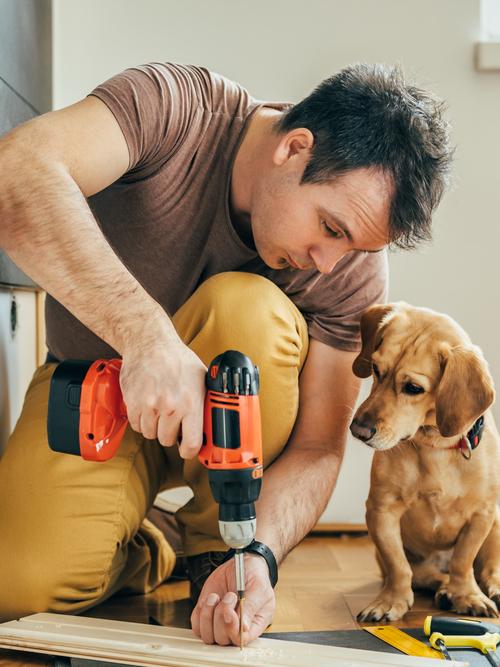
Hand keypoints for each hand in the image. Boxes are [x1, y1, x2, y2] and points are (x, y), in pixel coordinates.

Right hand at [119, 336, 206, 457]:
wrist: (150, 343)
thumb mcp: (202, 378)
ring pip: (150, 434)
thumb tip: (213, 422)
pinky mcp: (133, 403)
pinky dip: (141, 420)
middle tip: (172, 420)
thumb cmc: (177, 359)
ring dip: (155, 427)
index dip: (190, 451)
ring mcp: (149, 406)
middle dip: (171, 433)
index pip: (191, 443)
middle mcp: (170, 406)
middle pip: (167, 440)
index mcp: (191, 403)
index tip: (188, 449)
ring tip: (160, 410)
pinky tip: (148, 407)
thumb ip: (206, 402)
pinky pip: (136, 426)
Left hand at [191, 554, 275, 645]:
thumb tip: (244, 628)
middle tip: (230, 596)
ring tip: (217, 597)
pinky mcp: (207, 616)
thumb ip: (251, 607)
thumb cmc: (254, 577)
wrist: (241, 565)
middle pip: (222, 639)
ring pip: (207, 635)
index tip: (230, 613)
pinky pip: (197, 625)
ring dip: (209, 614)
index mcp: (253, 626)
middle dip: (221, 616)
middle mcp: (235, 629)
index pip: (240, 640)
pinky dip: (201, 611)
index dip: (232, 630)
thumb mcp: (258, 589)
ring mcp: (219, 624)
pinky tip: (211, 598)